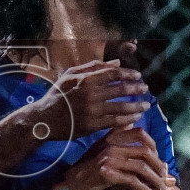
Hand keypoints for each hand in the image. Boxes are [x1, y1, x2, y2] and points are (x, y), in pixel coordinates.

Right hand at [28, 60, 148, 140]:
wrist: (44, 119)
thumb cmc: (57, 95)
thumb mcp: (70, 75)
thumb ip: (93, 67)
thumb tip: (116, 63)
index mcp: (85, 79)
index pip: (114, 74)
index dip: (129, 74)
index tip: (138, 76)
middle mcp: (90, 94)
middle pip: (120, 89)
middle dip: (136, 89)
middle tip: (146, 89)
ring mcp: (92, 111)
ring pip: (121, 107)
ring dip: (136, 106)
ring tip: (146, 105)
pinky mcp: (92, 126)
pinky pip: (115, 121)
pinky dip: (127, 119)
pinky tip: (135, 117)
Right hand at [59, 128, 167, 189]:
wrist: (70, 183)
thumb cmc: (88, 167)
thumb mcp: (101, 147)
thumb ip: (116, 135)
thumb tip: (132, 122)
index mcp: (112, 137)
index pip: (139, 134)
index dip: (153, 145)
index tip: (158, 157)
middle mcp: (111, 145)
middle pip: (145, 152)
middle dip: (158, 165)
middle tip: (165, 176)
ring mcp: (109, 159)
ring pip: (141, 167)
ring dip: (154, 178)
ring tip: (160, 187)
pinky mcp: (108, 174)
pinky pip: (132, 180)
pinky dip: (144, 188)